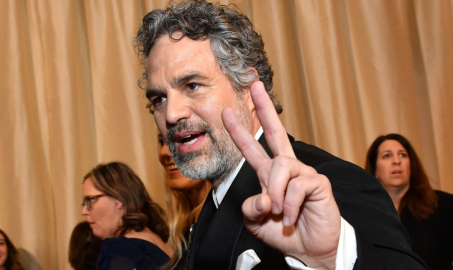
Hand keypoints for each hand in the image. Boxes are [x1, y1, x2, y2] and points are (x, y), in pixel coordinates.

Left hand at [222, 81, 340, 269]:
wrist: (309, 250)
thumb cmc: (284, 233)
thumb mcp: (256, 222)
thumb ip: (251, 208)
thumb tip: (264, 196)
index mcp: (269, 175)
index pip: (252, 149)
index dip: (239, 132)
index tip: (225, 114)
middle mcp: (286, 169)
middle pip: (276, 132)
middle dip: (264, 108)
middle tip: (254, 86)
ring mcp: (303, 173)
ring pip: (281, 166)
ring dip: (276, 192)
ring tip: (279, 212)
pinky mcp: (318, 182)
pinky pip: (298, 185)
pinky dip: (290, 204)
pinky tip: (292, 216)